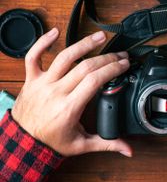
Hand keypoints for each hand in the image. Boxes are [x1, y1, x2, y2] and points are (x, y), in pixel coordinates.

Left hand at [12, 28, 132, 156]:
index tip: (124, 64)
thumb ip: (107, 144)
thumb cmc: (51, 142)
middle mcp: (56, 92)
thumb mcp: (81, 145)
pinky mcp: (32, 79)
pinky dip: (42, 42)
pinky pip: (33, 56)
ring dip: (84, 44)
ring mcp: (42, 83)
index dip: (112, 69)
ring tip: (100, 37)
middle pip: (85, 67)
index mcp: (69, 108)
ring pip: (64, 57)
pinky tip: (55, 32)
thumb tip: (128, 149)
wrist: (23, 143)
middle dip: (107, 58)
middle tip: (121, 55)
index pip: (94, 80)